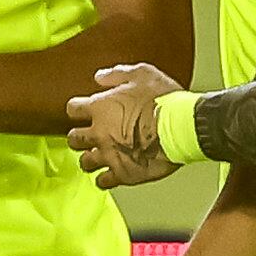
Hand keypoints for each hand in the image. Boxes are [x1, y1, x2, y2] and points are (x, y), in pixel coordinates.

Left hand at [69, 61, 179, 185]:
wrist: (182, 127)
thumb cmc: (164, 100)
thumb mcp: (142, 74)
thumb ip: (118, 74)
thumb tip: (100, 77)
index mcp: (101, 107)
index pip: (73, 109)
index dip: (77, 109)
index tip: (81, 111)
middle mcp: (100, 133)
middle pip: (74, 138)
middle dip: (78, 137)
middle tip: (86, 137)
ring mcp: (110, 155)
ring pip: (85, 162)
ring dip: (89, 159)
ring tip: (94, 157)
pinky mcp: (123, 173)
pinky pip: (104, 181)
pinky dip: (104, 179)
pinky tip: (107, 176)